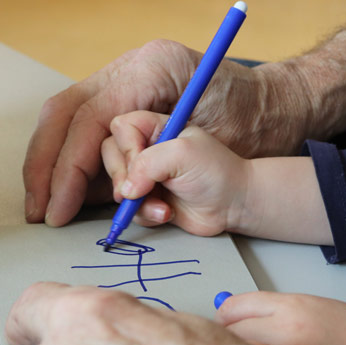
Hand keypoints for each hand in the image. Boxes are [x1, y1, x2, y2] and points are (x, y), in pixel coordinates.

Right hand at [23, 39, 306, 226]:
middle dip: (47, 168)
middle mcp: (128, 78)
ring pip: (70, 130)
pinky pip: (91, 146)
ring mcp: (125, 99)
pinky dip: (78, 177)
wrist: (271, 121)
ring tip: (54, 211)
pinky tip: (70, 201)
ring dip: (60, 175)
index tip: (59, 207)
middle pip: (64, 117)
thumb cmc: (249, 126)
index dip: (67, 167)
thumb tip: (119, 191)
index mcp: (148, 70)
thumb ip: (156, 162)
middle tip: (40, 210)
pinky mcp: (128, 122)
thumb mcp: (202, 146)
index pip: (88, 118)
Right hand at [101, 111, 249, 235]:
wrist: (234, 205)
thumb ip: (147, 164)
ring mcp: (147, 176)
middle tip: (137, 191)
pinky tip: (166, 214)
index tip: (140, 163)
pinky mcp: (150, 200)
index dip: (126, 147)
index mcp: (157, 128)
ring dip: (137, 202)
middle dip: (123, 177)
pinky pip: (130, 209)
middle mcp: (149, 150)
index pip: (122, 128)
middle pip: (111, 156)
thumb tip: (125, 190)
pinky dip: (145, 215)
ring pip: (119, 186)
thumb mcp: (182, 154)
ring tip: (162, 207)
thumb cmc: (216, 173)